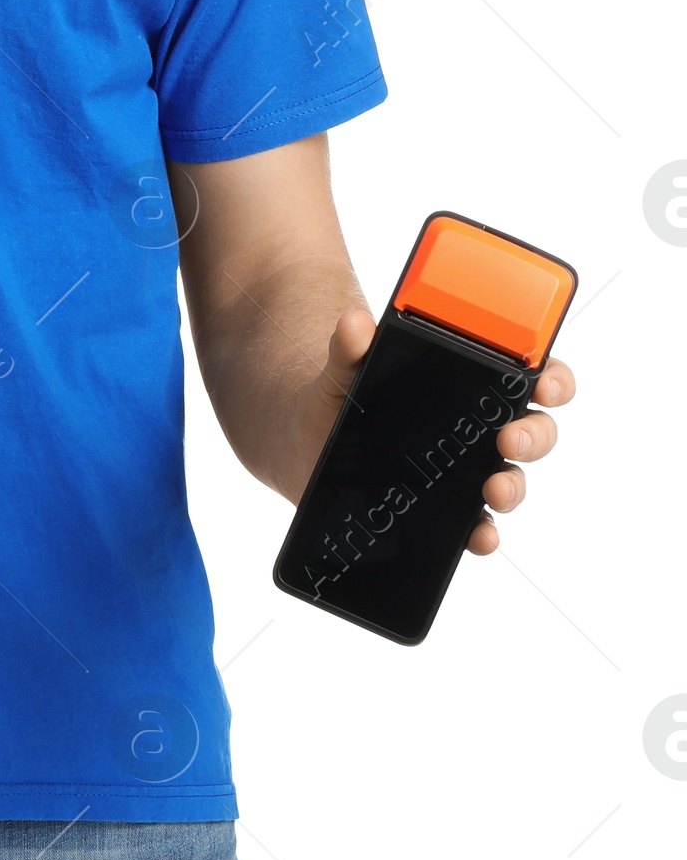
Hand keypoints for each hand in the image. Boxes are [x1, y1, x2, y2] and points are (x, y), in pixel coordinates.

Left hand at [290, 307, 575, 555]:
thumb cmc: (340, 395)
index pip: (529, 371)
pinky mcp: (445, 510)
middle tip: (509, 438)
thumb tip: (355, 324)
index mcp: (467, 378)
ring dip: (513, 485)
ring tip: (493, 489)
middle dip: (533, 435)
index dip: (551, 375)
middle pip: (532, 428)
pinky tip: (479, 536)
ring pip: (511, 478)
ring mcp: (465, 470)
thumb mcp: (342, 369)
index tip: (546, 383)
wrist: (307, 443)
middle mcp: (478, 425)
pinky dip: (485, 534)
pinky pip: (478, 525)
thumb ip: (349, 347)